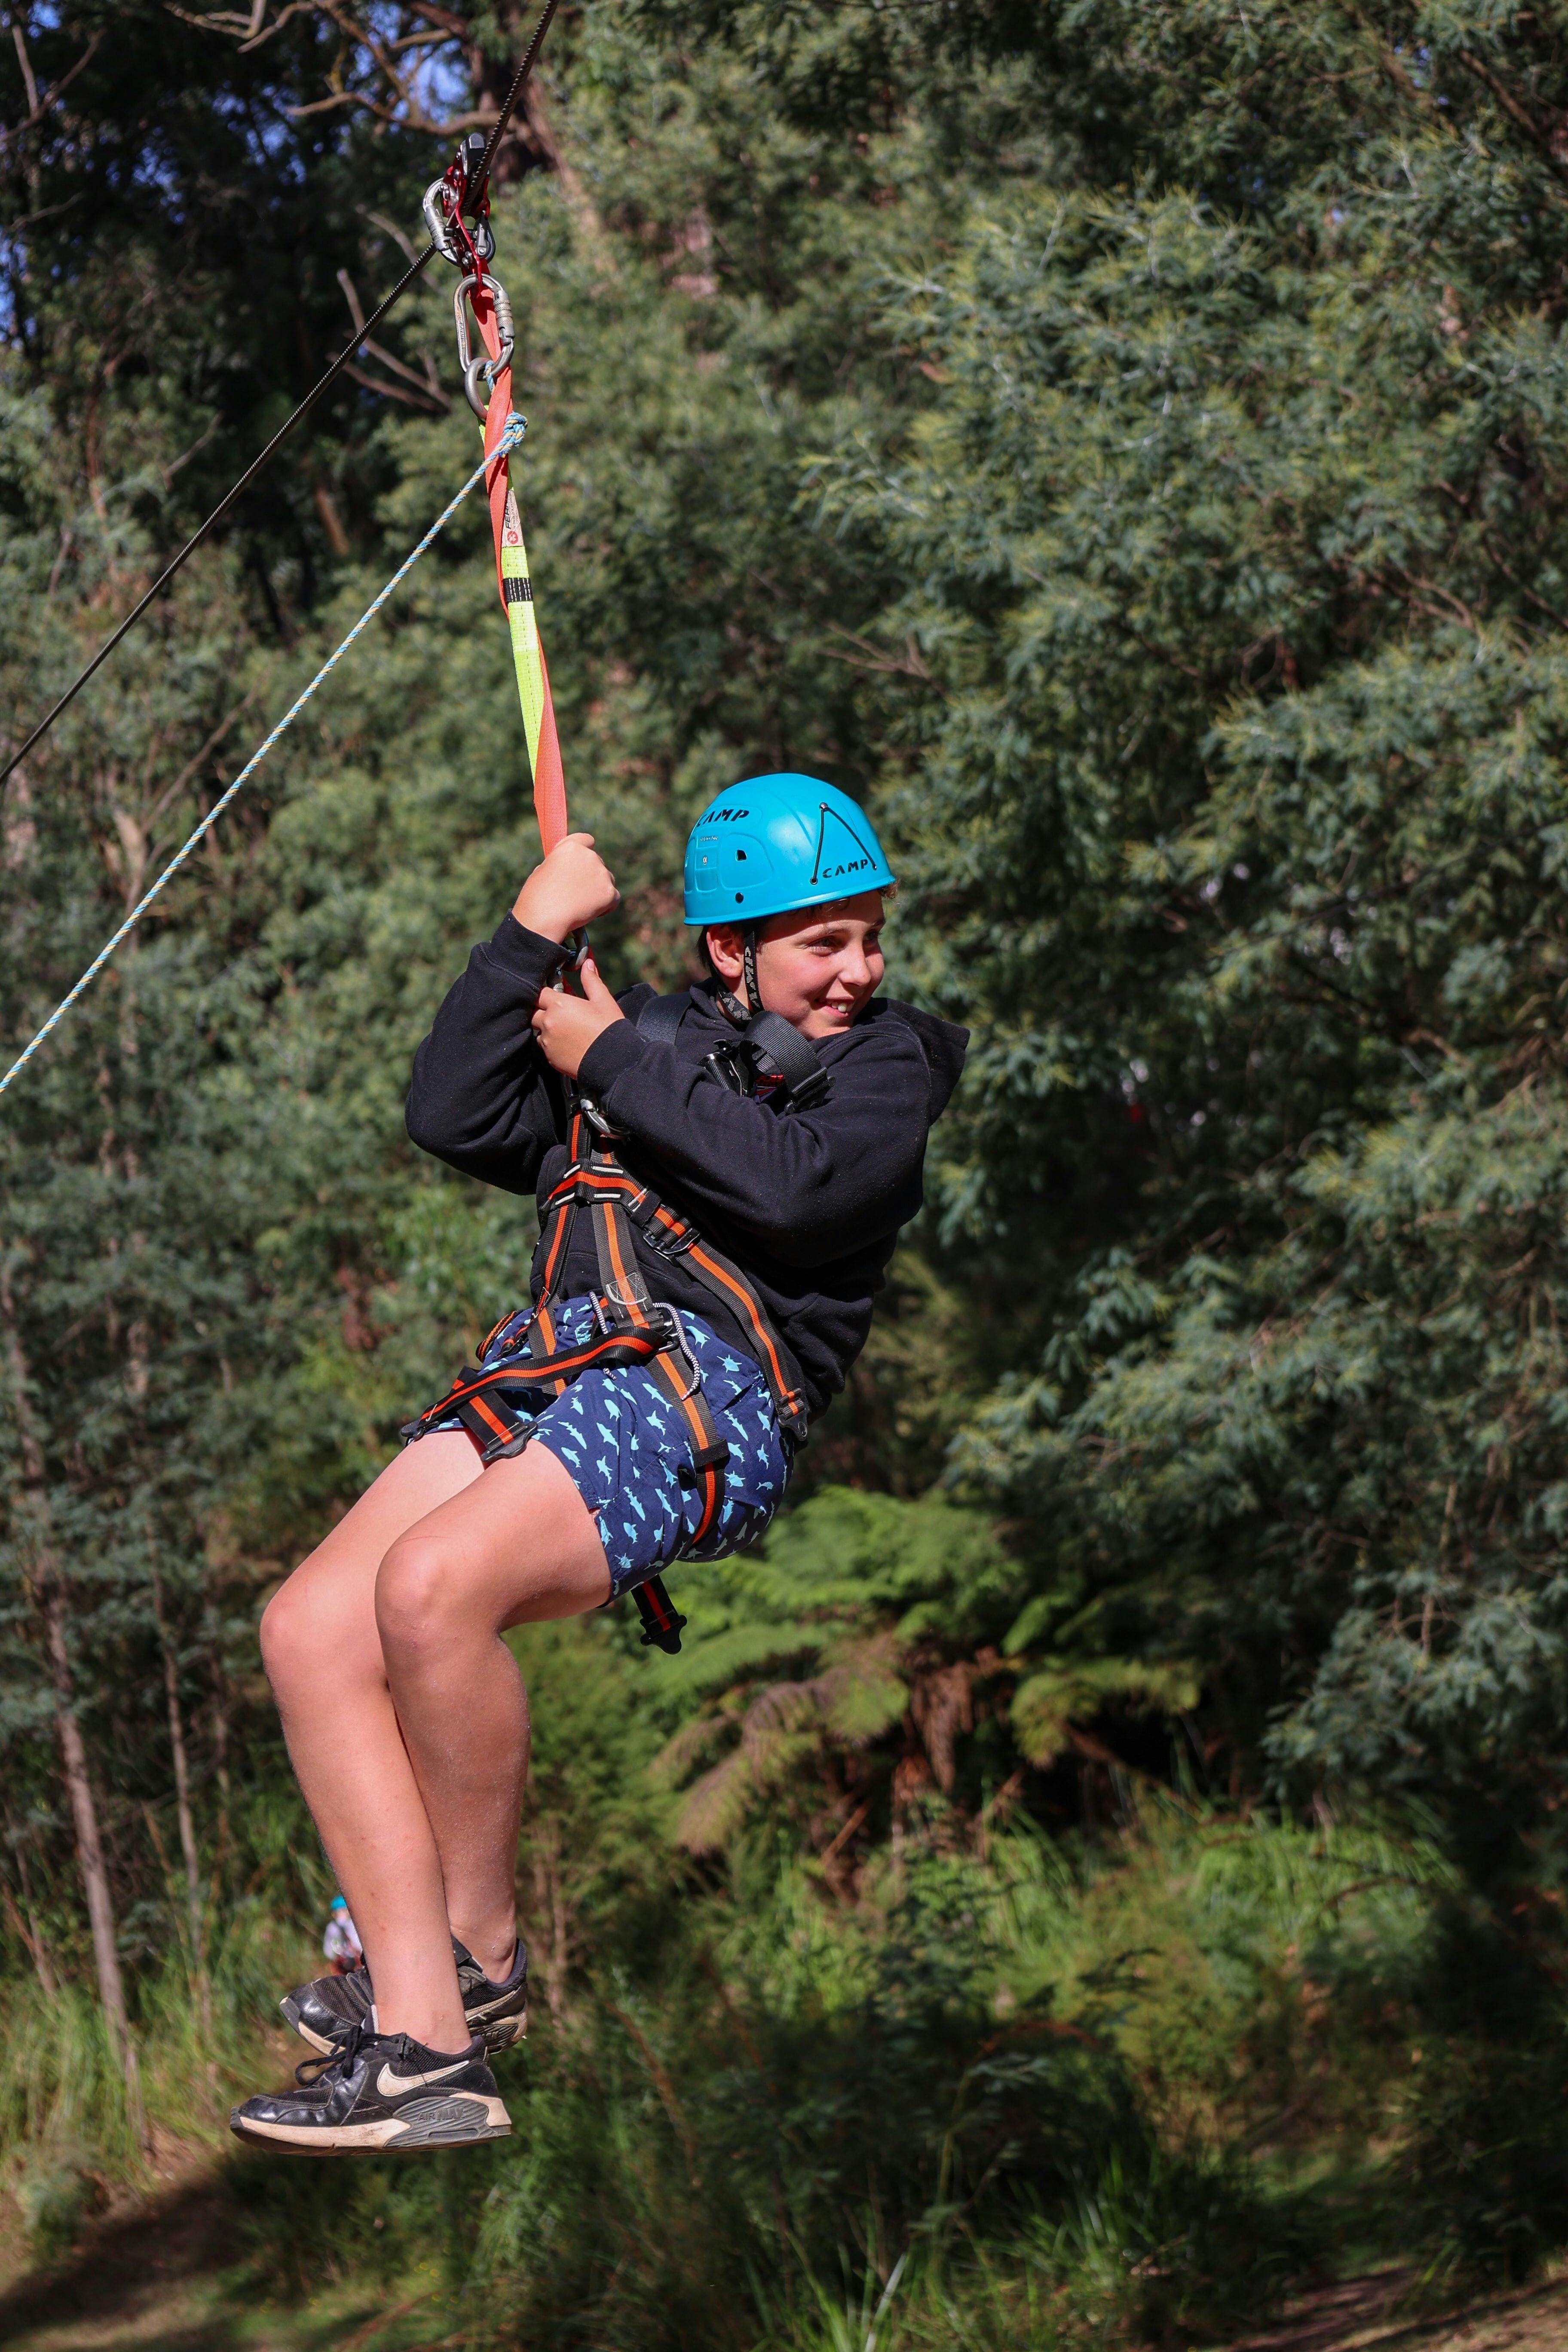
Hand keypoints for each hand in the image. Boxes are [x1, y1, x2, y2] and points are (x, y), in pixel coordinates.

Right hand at [512, 833, 619, 943]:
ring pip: (607, 880)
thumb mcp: (542, 870)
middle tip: (576, 893)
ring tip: (581, 905)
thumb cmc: (537, 897)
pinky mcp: (609, 892)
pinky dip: (606, 906)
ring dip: (599, 889)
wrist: (544, 918)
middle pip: (598, 862)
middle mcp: (589, 856)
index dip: (584, 851)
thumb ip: (560, 864)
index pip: (587, 840)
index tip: (579, 863)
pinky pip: (613, 898)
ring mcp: (601, 874)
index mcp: (571, 847)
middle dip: (591, 875)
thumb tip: (567, 870)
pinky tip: (591, 913)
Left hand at [531, 958, 625, 1077]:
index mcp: (559, 1005)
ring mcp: (547, 1042)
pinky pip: (545, 1047)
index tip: (558, 994)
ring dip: (548, 1027)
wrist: (614, 1062)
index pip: (540, 993)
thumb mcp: (603, 1001)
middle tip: (562, 1012)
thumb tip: (587, 962)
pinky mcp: (550, 1058)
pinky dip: (553, 1043)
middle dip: (544, 1010)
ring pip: (539, 1030)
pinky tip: (569, 1043)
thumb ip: (591, 980)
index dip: (548, 992)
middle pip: (534, 1012)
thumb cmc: (609, 1029)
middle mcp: (548, 1022)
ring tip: (568, 1030)